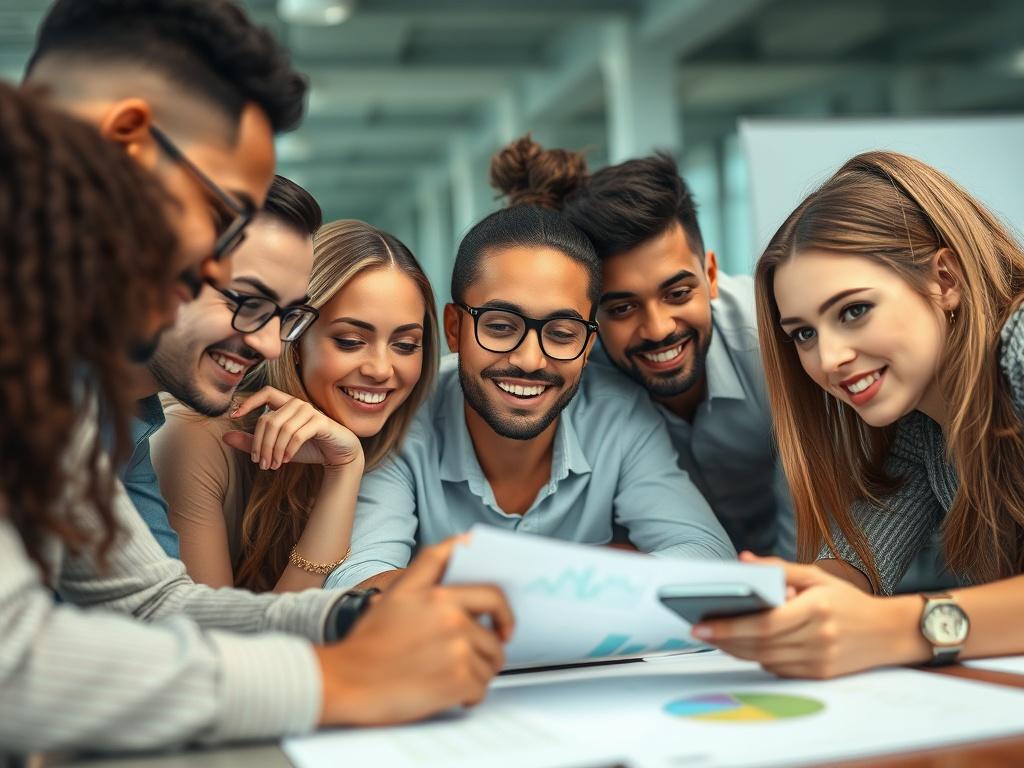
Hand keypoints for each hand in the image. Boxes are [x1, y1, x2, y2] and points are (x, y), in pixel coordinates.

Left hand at [222, 386, 362, 469]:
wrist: (338, 454)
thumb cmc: (308, 448)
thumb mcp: (277, 447)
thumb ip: (253, 442)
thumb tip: (226, 437)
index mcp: (287, 404)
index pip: (266, 392)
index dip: (250, 401)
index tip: (235, 415)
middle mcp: (298, 404)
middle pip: (269, 419)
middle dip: (261, 444)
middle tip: (260, 463)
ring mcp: (310, 412)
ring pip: (282, 428)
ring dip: (274, 450)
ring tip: (272, 466)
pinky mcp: (321, 422)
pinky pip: (297, 434)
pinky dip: (288, 450)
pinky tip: (286, 460)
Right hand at [314, 537, 514, 725]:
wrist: (346, 681)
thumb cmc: (369, 642)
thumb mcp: (397, 593)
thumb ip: (431, 565)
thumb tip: (466, 541)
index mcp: (437, 595)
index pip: (491, 593)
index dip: (504, 610)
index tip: (504, 625)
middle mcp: (451, 617)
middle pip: (496, 634)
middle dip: (496, 645)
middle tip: (487, 658)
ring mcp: (457, 648)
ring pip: (490, 662)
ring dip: (477, 673)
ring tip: (450, 678)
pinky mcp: (458, 679)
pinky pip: (481, 688)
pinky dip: (468, 696)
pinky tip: (448, 695)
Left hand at [691, 553, 924, 678]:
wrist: (890, 632)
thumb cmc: (848, 600)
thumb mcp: (817, 576)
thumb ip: (778, 568)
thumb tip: (742, 560)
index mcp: (816, 609)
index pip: (764, 623)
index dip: (730, 626)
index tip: (701, 624)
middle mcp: (818, 638)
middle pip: (760, 644)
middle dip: (725, 639)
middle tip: (698, 630)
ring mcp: (820, 660)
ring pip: (765, 660)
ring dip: (736, 650)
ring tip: (714, 637)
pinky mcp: (820, 675)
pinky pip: (778, 669)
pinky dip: (758, 658)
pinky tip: (743, 646)